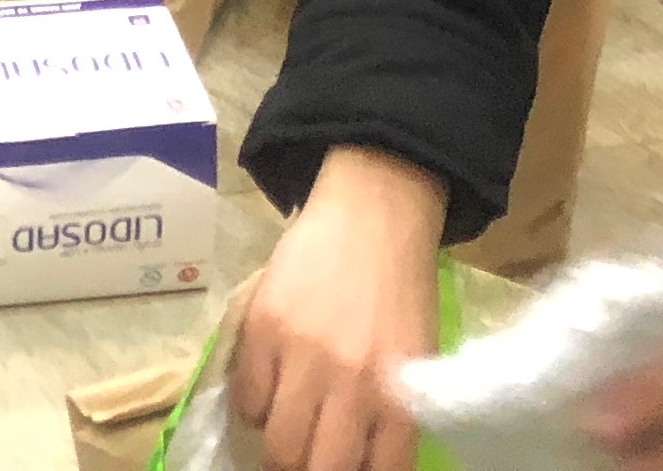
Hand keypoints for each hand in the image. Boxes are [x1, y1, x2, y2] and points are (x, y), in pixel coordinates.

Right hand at [232, 151, 445, 470]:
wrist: (374, 215)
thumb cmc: (402, 292)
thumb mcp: (415, 364)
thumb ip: (391, 418)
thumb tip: (362, 463)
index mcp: (398, 398)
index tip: (343, 465)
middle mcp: (351, 386)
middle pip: (316, 469)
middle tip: (306, 457)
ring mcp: (303, 356)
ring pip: (276, 444)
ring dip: (279, 446)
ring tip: (286, 428)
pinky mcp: (263, 328)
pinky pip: (247, 400)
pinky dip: (256, 405)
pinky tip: (271, 386)